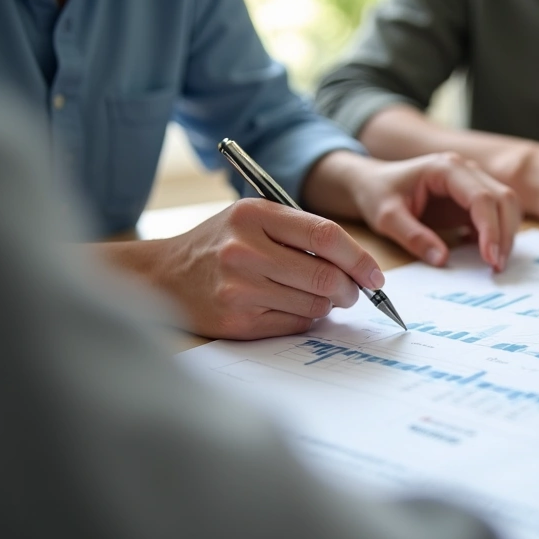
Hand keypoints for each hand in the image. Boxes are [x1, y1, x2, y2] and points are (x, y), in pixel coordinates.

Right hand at [150, 199, 384, 339]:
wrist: (163, 275)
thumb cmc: (220, 244)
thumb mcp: (253, 218)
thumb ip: (301, 232)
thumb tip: (359, 267)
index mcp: (253, 215)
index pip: (325, 235)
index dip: (359, 258)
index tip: (375, 274)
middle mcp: (244, 250)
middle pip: (325, 275)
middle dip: (351, 288)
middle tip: (354, 292)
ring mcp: (239, 288)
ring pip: (315, 304)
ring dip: (328, 304)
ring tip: (318, 296)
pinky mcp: (237, 321)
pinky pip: (296, 323)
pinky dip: (306, 317)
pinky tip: (291, 306)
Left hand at [318, 152, 520, 270]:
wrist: (372, 183)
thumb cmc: (377, 194)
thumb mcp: (386, 218)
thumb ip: (413, 237)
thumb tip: (442, 260)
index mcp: (446, 169)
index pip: (482, 198)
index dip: (491, 229)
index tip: (491, 259)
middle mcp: (465, 170)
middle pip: (503, 199)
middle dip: (505, 234)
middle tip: (497, 267)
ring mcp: (471, 182)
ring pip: (506, 205)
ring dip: (506, 235)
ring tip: (495, 264)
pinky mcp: (471, 197)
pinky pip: (496, 214)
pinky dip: (497, 233)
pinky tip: (482, 252)